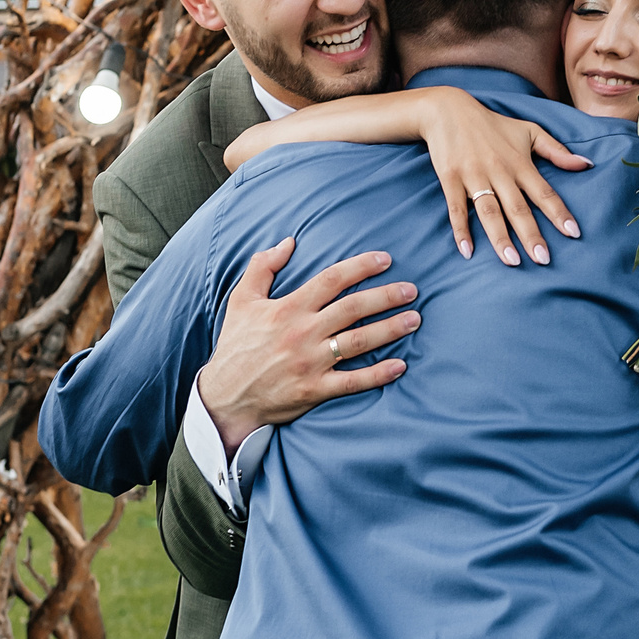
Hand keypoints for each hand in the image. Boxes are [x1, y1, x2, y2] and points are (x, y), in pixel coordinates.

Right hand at [198, 237, 420, 447]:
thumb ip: (262, 267)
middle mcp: (302, 332)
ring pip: (358, 342)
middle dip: (386, 296)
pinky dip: (378, 374)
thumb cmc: (236, 345)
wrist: (225, 395)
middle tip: (412, 290)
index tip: (386, 260)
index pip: (331, 279)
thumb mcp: (241, 300)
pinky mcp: (314, 390)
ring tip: (414, 319)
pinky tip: (400, 365)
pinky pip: (352, 381)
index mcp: (288, 307)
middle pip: (352, 308)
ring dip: (390, 329)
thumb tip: (288, 242)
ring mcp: (310, 362)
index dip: (360, 266)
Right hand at [418, 87, 591, 266]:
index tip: (574, 233)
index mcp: (520, 164)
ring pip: (489, 212)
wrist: (449, 110)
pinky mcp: (451, 179)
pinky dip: (461, 229)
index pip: (544, 192)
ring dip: (500, 237)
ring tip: (511, 261)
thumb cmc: (493, 124)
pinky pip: (456, 208)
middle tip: (543, 259)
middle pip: (518, 208)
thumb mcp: (529, 131)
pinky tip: (467, 251)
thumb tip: (586, 163)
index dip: (559, 213)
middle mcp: (499, 172)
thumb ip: (557, 150)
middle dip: (531, 234)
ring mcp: (474, 176)